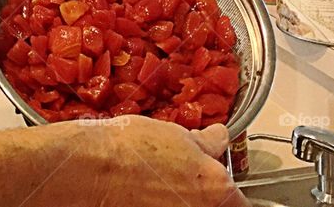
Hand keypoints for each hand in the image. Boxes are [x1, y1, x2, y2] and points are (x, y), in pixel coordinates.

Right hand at [43, 118, 247, 206]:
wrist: (91, 168)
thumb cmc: (131, 149)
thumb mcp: (175, 134)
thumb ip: (206, 142)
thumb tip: (218, 138)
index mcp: (218, 189)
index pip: (242, 203)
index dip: (231, 193)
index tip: (225, 187)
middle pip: (215, 206)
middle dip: (204, 195)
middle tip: (184, 179)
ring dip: (182, 200)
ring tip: (160, 185)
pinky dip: (159, 203)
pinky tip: (144, 195)